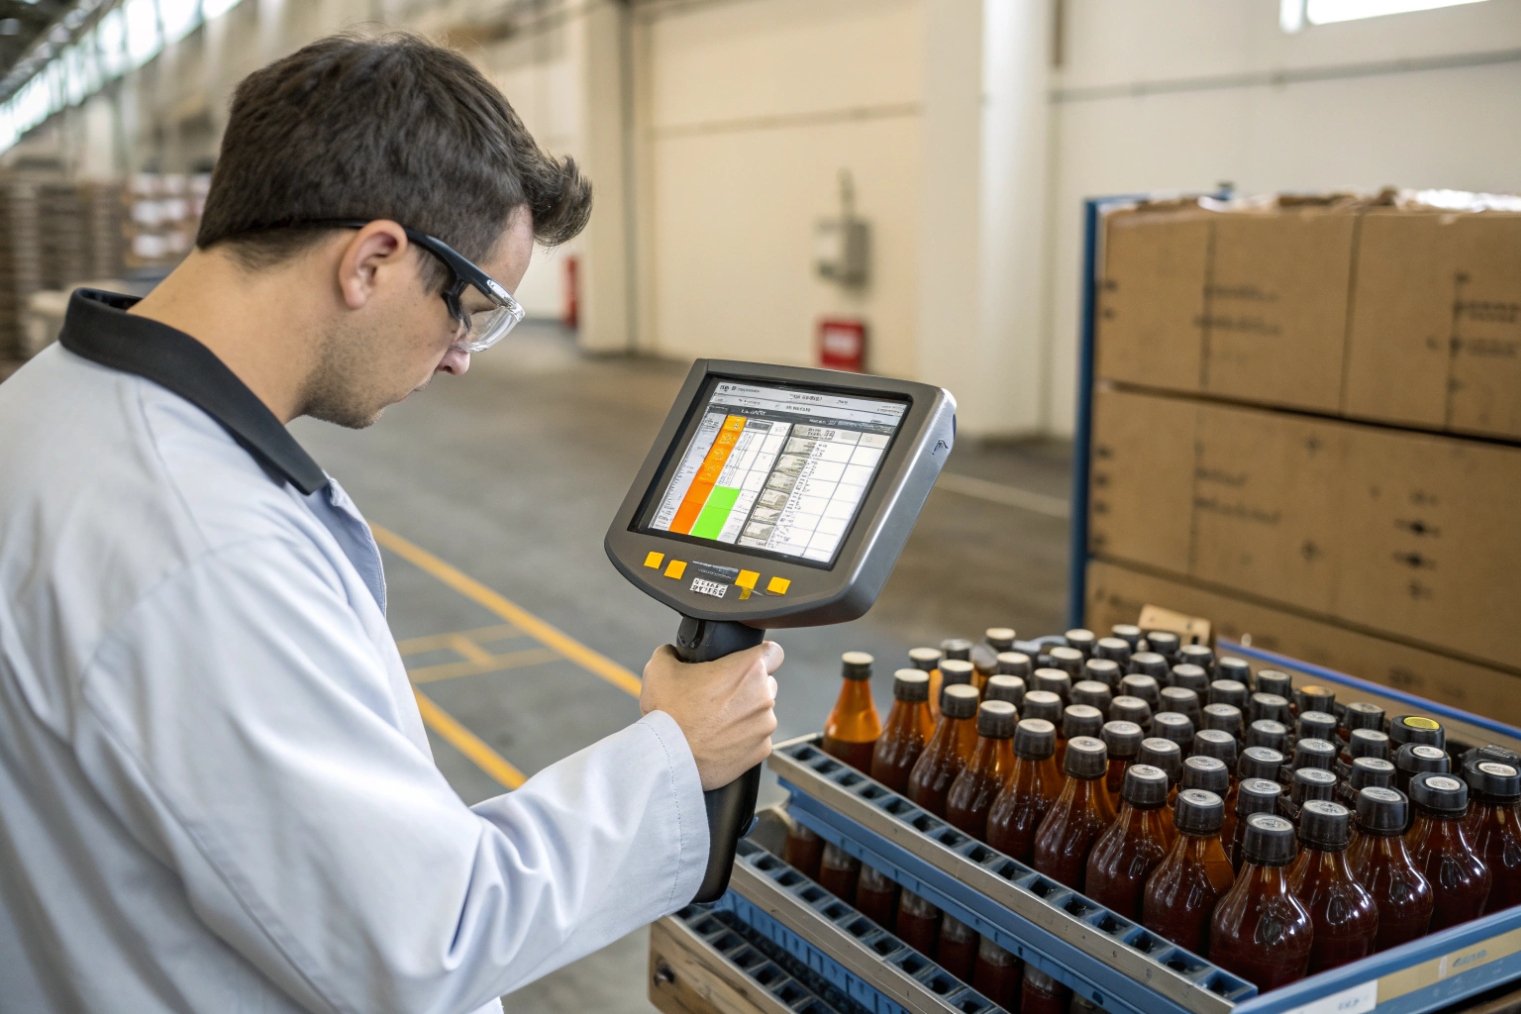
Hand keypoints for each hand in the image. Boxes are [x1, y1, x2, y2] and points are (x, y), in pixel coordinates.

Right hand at [641, 641, 782, 790]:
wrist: (668, 758)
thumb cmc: (668, 714)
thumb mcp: (660, 669)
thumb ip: (673, 652)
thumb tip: (674, 653)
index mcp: (748, 670)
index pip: (773, 653)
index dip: (760, 656)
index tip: (747, 664)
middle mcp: (763, 696)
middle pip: (766, 684)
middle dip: (748, 688)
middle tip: (720, 697)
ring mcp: (765, 726)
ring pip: (762, 713)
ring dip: (745, 715)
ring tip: (716, 722)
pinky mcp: (762, 750)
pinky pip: (758, 738)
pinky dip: (744, 739)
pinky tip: (720, 740)